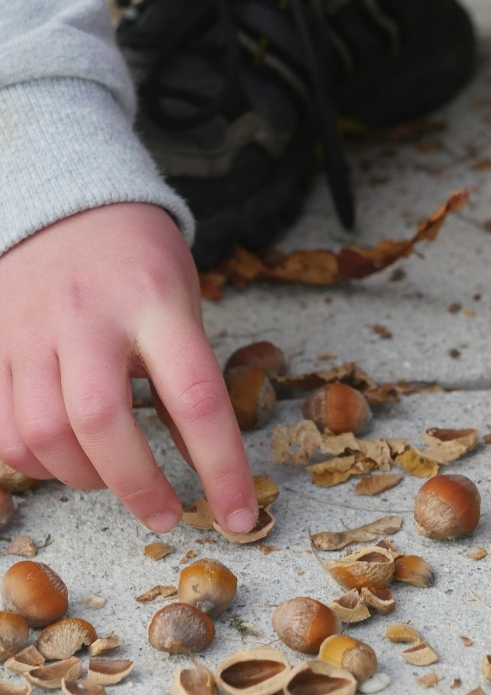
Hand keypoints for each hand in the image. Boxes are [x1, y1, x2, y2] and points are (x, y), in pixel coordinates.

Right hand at [0, 203, 257, 532]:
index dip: (221, 466)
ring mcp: (31, 329)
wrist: (68, 203)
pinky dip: (35, 462)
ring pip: (43, 433)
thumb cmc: (140, 259)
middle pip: (101, 420)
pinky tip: (62, 457)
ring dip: (83, 477)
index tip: (237, 517)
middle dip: (138, 486)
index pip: (195, 396)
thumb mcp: (182, 301)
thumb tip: (196, 460)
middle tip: (166, 512)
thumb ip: (183, 373)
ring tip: (111, 476)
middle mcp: (89, 315)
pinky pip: (3, 427)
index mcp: (155, 301)